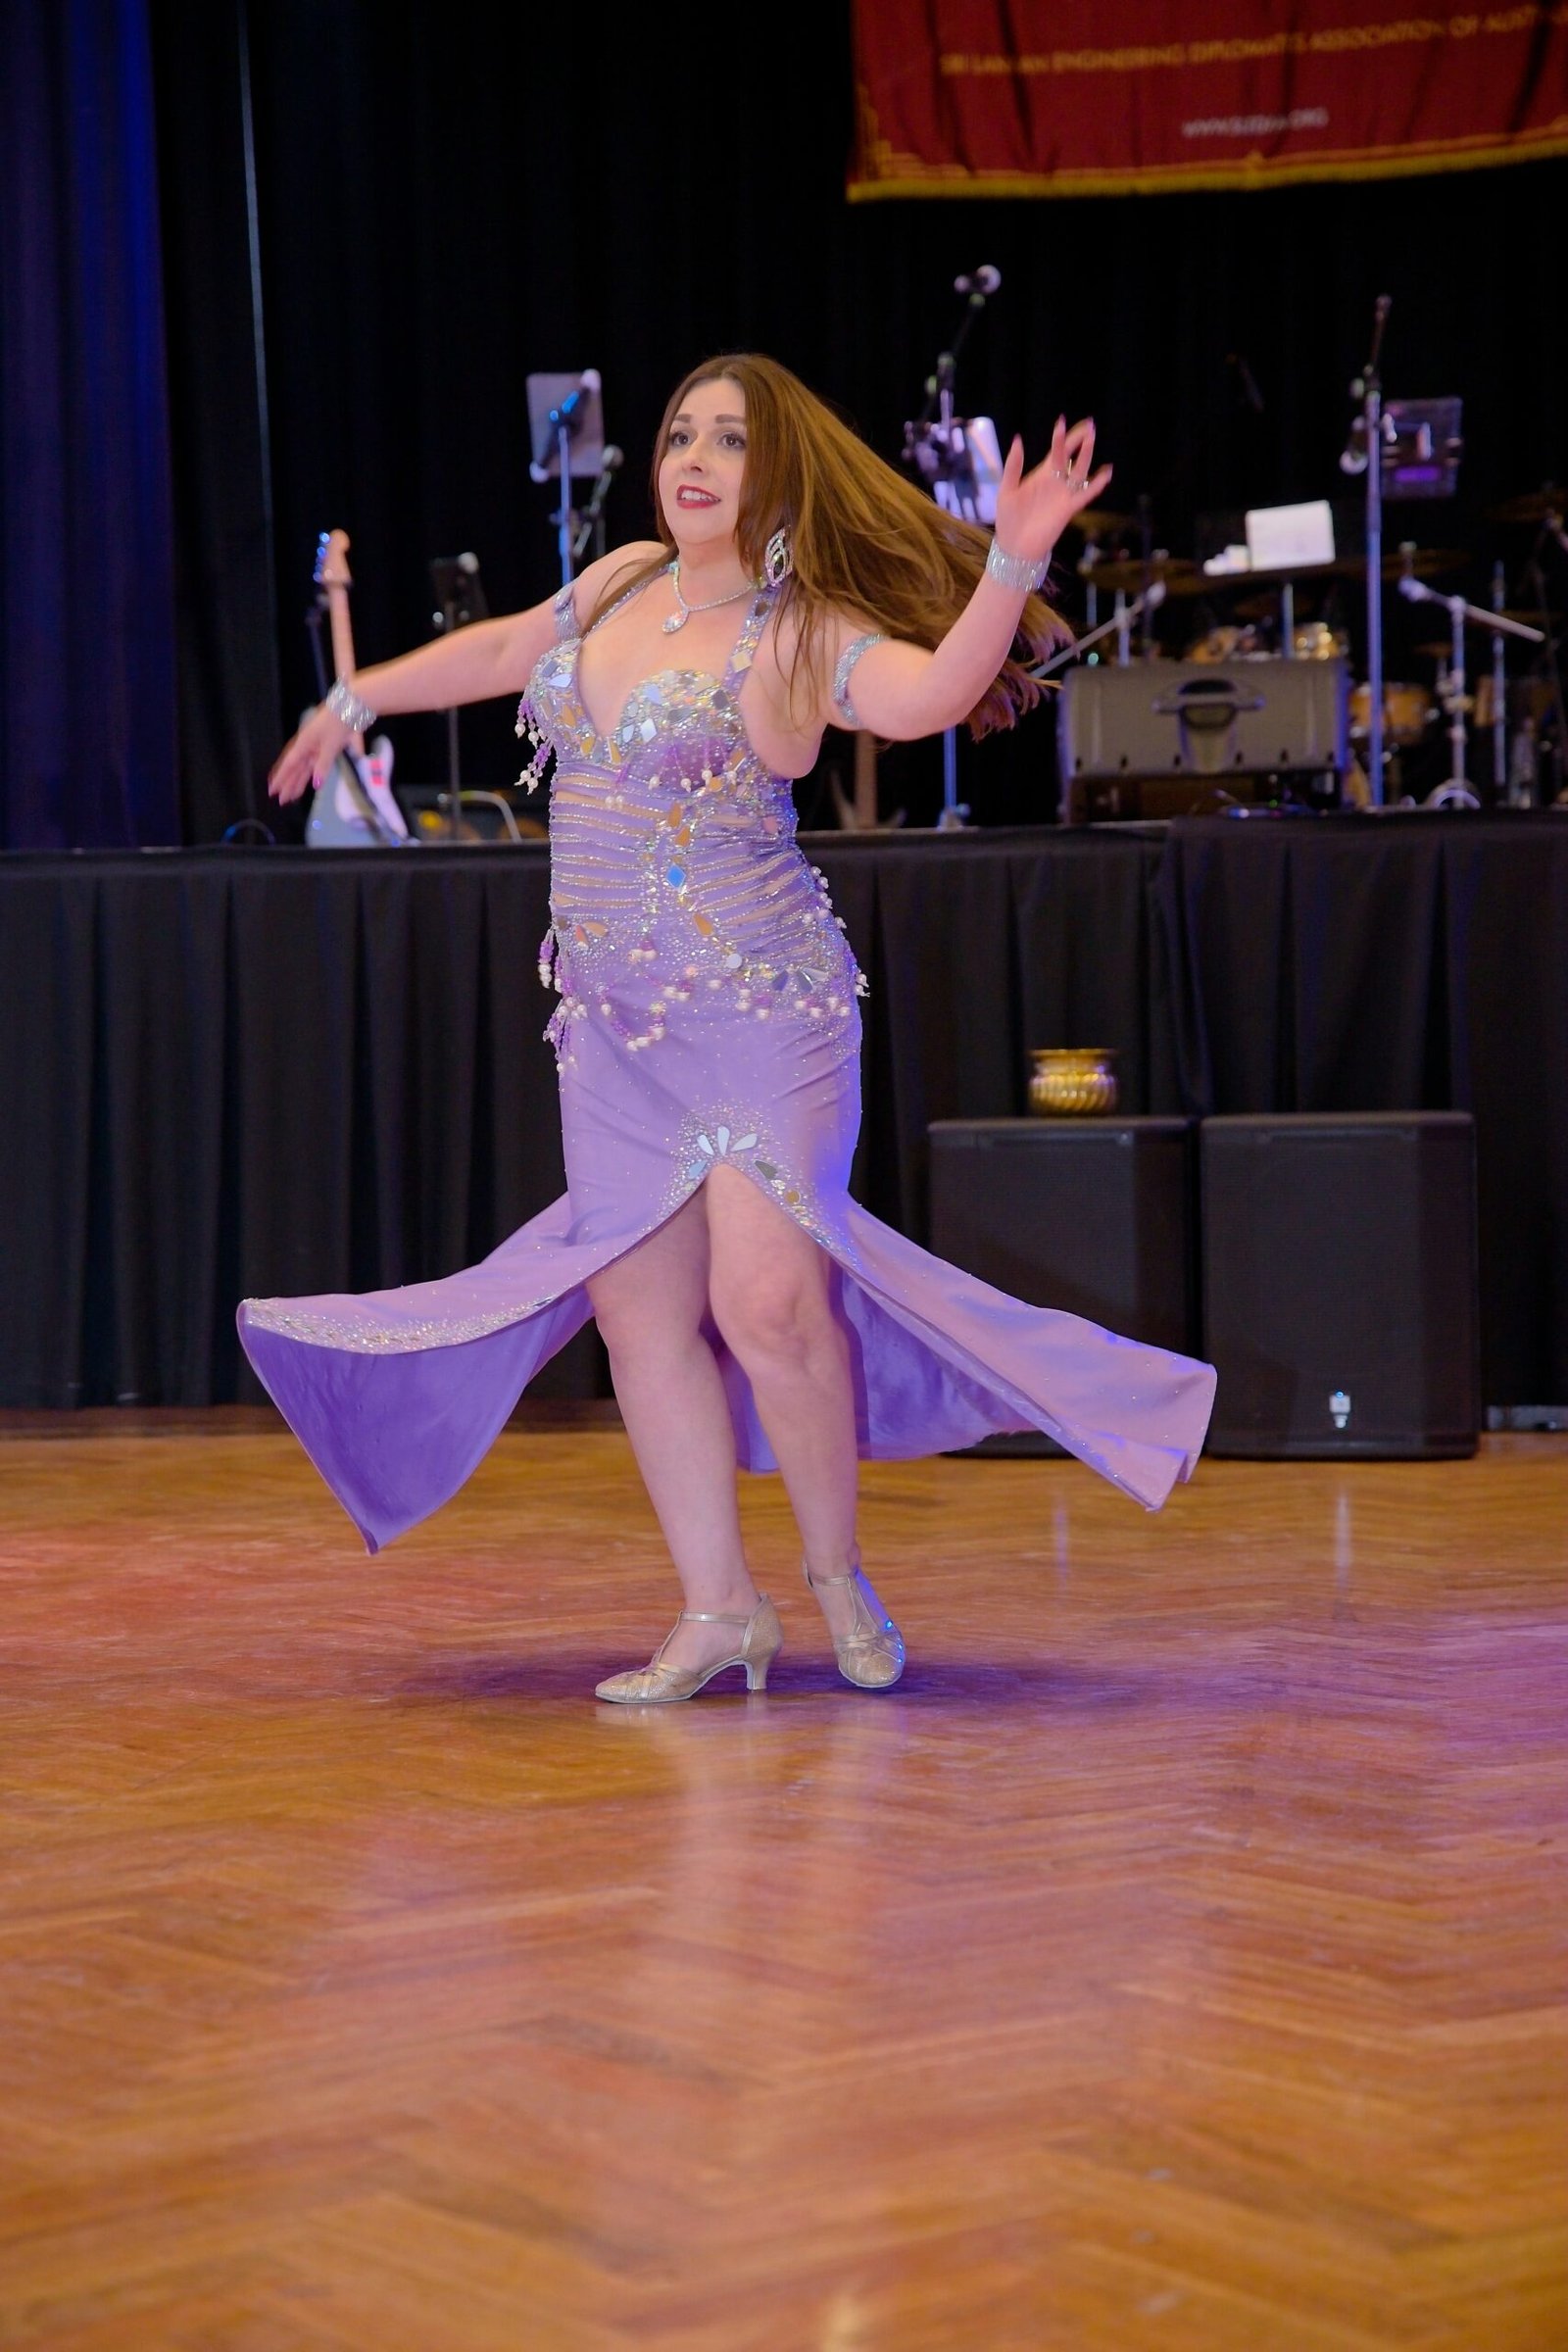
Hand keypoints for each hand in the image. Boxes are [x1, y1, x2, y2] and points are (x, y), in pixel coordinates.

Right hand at [268, 704, 351, 804]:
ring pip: (304, 767)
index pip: (289, 765)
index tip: (272, 790)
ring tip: (292, 796)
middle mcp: (307, 746)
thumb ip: (322, 766)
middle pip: (295, 768)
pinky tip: (312, 783)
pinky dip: (312, 774)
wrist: (352, 707)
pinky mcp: (327, 746)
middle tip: (281, 800)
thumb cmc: (338, 724)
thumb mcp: (330, 746)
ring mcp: (317, 746)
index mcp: (304, 744)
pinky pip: (315, 764)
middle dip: (288, 784)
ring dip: (298, 782)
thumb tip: (315, 784)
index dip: (280, 778)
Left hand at [992, 416, 1112, 566]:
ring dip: (1087, 456)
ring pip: (1080, 471)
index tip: (1063, 420)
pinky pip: (1086, 494)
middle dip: (1080, 440)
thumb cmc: (1009, 519)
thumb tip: (1018, 439)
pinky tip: (1106, 472)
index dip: (1062, 436)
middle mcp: (1056, 482)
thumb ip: (1013, 466)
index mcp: (1042, 475)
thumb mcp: (1007, 489)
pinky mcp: (1068, 509)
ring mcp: (1064, 495)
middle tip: (1090, 424)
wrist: (1015, 547)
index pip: (1057, 451)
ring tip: (1092, 439)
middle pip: (1073, 457)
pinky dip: (1096, 484)